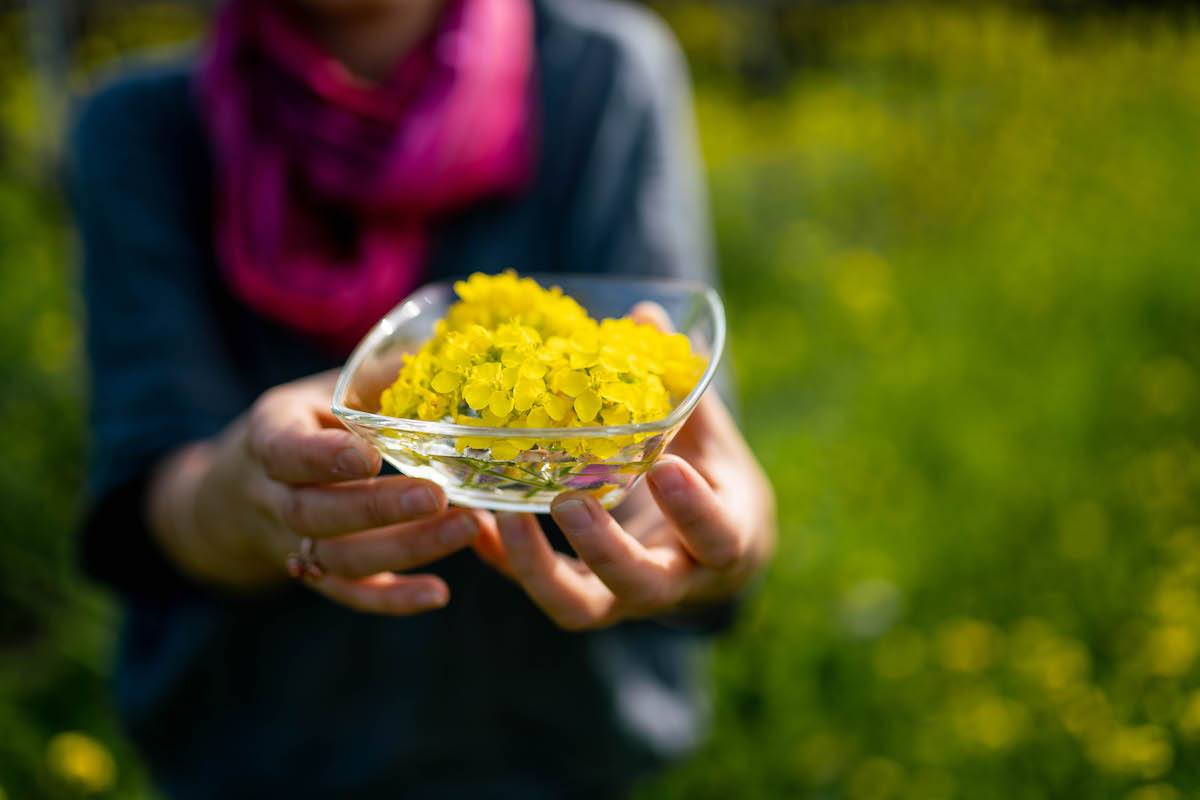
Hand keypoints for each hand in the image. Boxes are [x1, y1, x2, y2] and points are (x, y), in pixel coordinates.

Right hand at [147, 371, 491, 614]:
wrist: (244, 486)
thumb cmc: (307, 422)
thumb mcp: (325, 389)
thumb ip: (373, 379)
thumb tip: (438, 350)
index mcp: (271, 435)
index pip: (285, 450)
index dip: (323, 457)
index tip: (370, 455)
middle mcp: (273, 495)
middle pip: (315, 513)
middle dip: (378, 508)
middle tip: (438, 496)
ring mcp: (290, 541)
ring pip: (338, 558)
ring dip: (405, 549)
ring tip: (468, 528)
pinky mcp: (316, 573)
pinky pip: (348, 593)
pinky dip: (391, 600)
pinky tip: (439, 595)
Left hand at [474, 390, 775, 630]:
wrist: (711, 550)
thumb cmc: (713, 480)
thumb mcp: (711, 439)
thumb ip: (683, 387)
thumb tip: (645, 317)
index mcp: (724, 540)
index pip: (717, 537)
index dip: (692, 511)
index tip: (665, 468)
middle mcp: (675, 581)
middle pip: (641, 585)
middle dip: (603, 550)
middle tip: (568, 502)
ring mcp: (624, 598)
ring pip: (580, 607)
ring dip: (537, 567)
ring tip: (505, 513)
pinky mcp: (584, 597)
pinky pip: (539, 590)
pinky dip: (506, 561)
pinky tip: (475, 520)